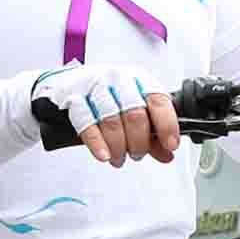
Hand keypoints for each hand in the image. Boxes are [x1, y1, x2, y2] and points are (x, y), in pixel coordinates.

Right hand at [33, 64, 183, 168]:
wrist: (69, 83)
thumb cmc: (108, 96)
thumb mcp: (134, 107)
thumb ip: (152, 132)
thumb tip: (167, 154)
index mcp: (138, 79)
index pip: (158, 100)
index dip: (167, 125)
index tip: (170, 145)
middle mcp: (118, 79)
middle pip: (134, 115)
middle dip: (139, 142)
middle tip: (137, 155)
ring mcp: (94, 87)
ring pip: (111, 121)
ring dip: (118, 147)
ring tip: (119, 159)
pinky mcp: (73, 98)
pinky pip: (86, 123)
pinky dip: (97, 143)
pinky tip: (104, 155)